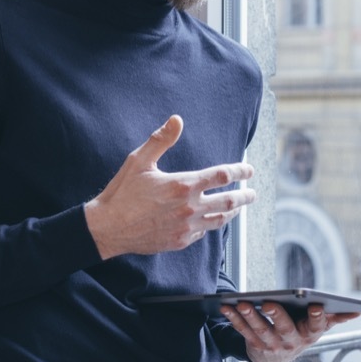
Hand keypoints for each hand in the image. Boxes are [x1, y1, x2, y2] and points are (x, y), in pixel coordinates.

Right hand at [84, 115, 255, 258]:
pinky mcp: (180, 241)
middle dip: (245, 196)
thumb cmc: (122, 192)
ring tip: (238, 208)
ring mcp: (186, 227)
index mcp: (183, 185)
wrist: (108, 228)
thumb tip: (177, 120)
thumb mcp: (139, 160)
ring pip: (219, 220)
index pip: (222, 175)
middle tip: (252, 193)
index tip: (249, 169)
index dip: (240, 171)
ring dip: (232, 212)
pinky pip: (203, 233)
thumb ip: (161, 140)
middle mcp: (189, 207)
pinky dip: (211, 225)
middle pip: (229, 201)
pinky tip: (211, 221)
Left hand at [220, 301, 358, 361]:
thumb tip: (357, 310)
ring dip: (250, 317)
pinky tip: (225, 307)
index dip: (316, 317)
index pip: (315, 326)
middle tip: (269, 302)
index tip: (315, 305)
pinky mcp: (254, 345)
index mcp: (310, 334)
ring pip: (260, 331)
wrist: (279, 356)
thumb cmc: (301, 331)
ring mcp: (272, 345)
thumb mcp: (318, 327)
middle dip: (277, 316)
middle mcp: (292, 342)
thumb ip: (335, 317)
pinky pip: (242, 332)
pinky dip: (233, 320)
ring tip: (241, 303)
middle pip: (284, 328)